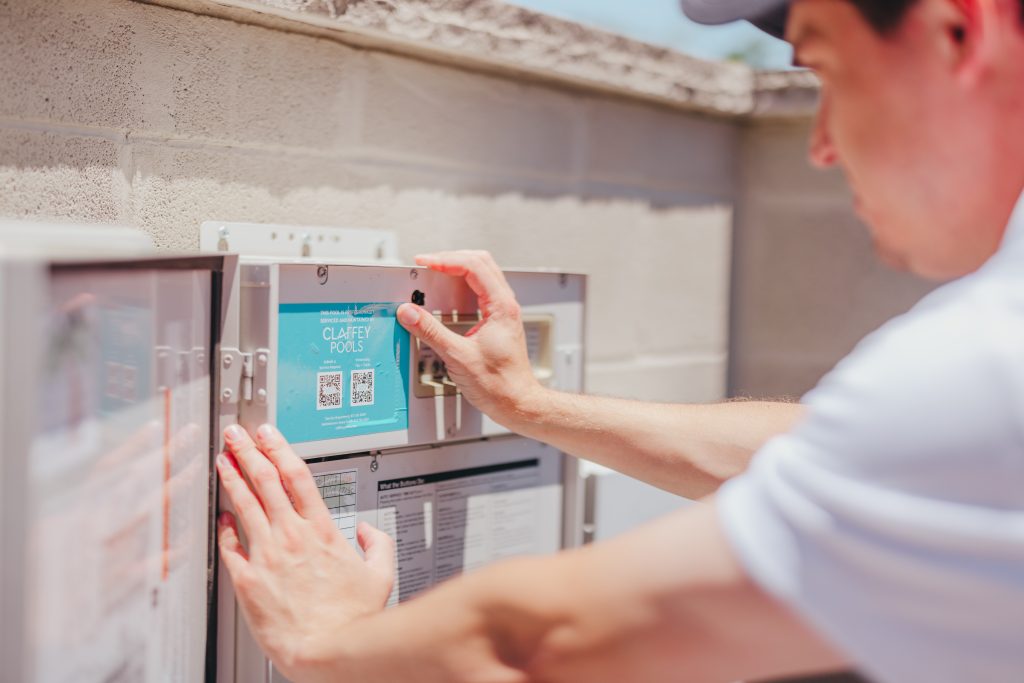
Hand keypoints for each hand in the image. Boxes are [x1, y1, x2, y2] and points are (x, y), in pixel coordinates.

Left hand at [216, 424, 394, 682]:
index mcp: (323, 530)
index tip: (268, 434)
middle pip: (265, 480)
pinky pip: (231, 545)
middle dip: (248, 451)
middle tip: (236, 435)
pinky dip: (224, 526)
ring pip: (244, 504)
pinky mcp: (248, 579)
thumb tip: (371, 532)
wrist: (328, 649)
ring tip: (221, 459)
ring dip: (231, 477)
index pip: (296, 476)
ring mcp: (267, 555)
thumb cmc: (353, 619)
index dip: (279, 448)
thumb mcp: (381, 575)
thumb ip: (379, 545)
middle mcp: (292, 536)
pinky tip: (220, 514)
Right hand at [397, 250, 544, 426]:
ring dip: (458, 269)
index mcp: (501, 307)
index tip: (425, 263)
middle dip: (451, 258)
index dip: (446, 260)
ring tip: (435, 273)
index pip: (474, 266)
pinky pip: (481, 291)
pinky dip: (462, 285)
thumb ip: (431, 332)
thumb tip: (409, 313)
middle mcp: (506, 305)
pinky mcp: (498, 322)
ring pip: (482, 274)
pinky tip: (448, 295)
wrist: (517, 403)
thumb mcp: (458, 357)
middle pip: (480, 262)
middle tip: (427, 264)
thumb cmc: (499, 385)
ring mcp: (503, 312)